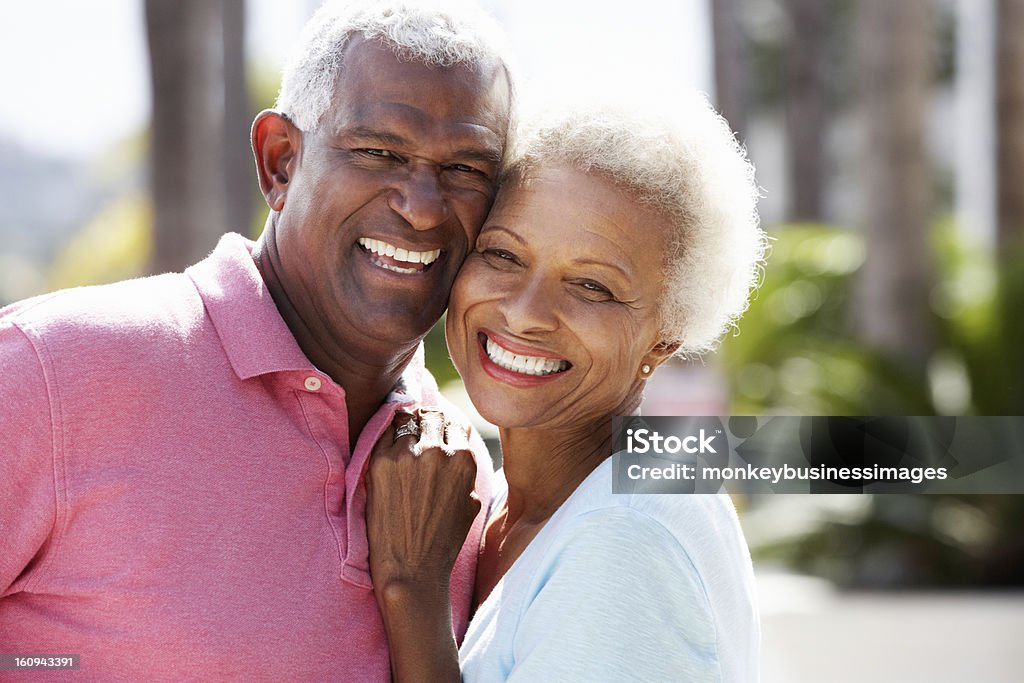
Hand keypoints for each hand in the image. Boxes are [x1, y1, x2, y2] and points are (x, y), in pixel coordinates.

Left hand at [366, 409, 481, 598]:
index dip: (446, 428)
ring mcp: (407, 455)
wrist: (411, 570)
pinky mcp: (380, 463)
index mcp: (464, 460)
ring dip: (405, 427)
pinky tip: (386, 445)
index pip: (455, 423)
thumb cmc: (443, 541)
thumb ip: (467, 472)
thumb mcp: (471, 503)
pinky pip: (383, 433)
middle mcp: (437, 452)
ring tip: (401, 437)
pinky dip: (386, 435)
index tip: (437, 433)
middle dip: (426, 423)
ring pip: (406, 420)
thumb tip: (459, 449)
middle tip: (418, 432)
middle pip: (431, 417)